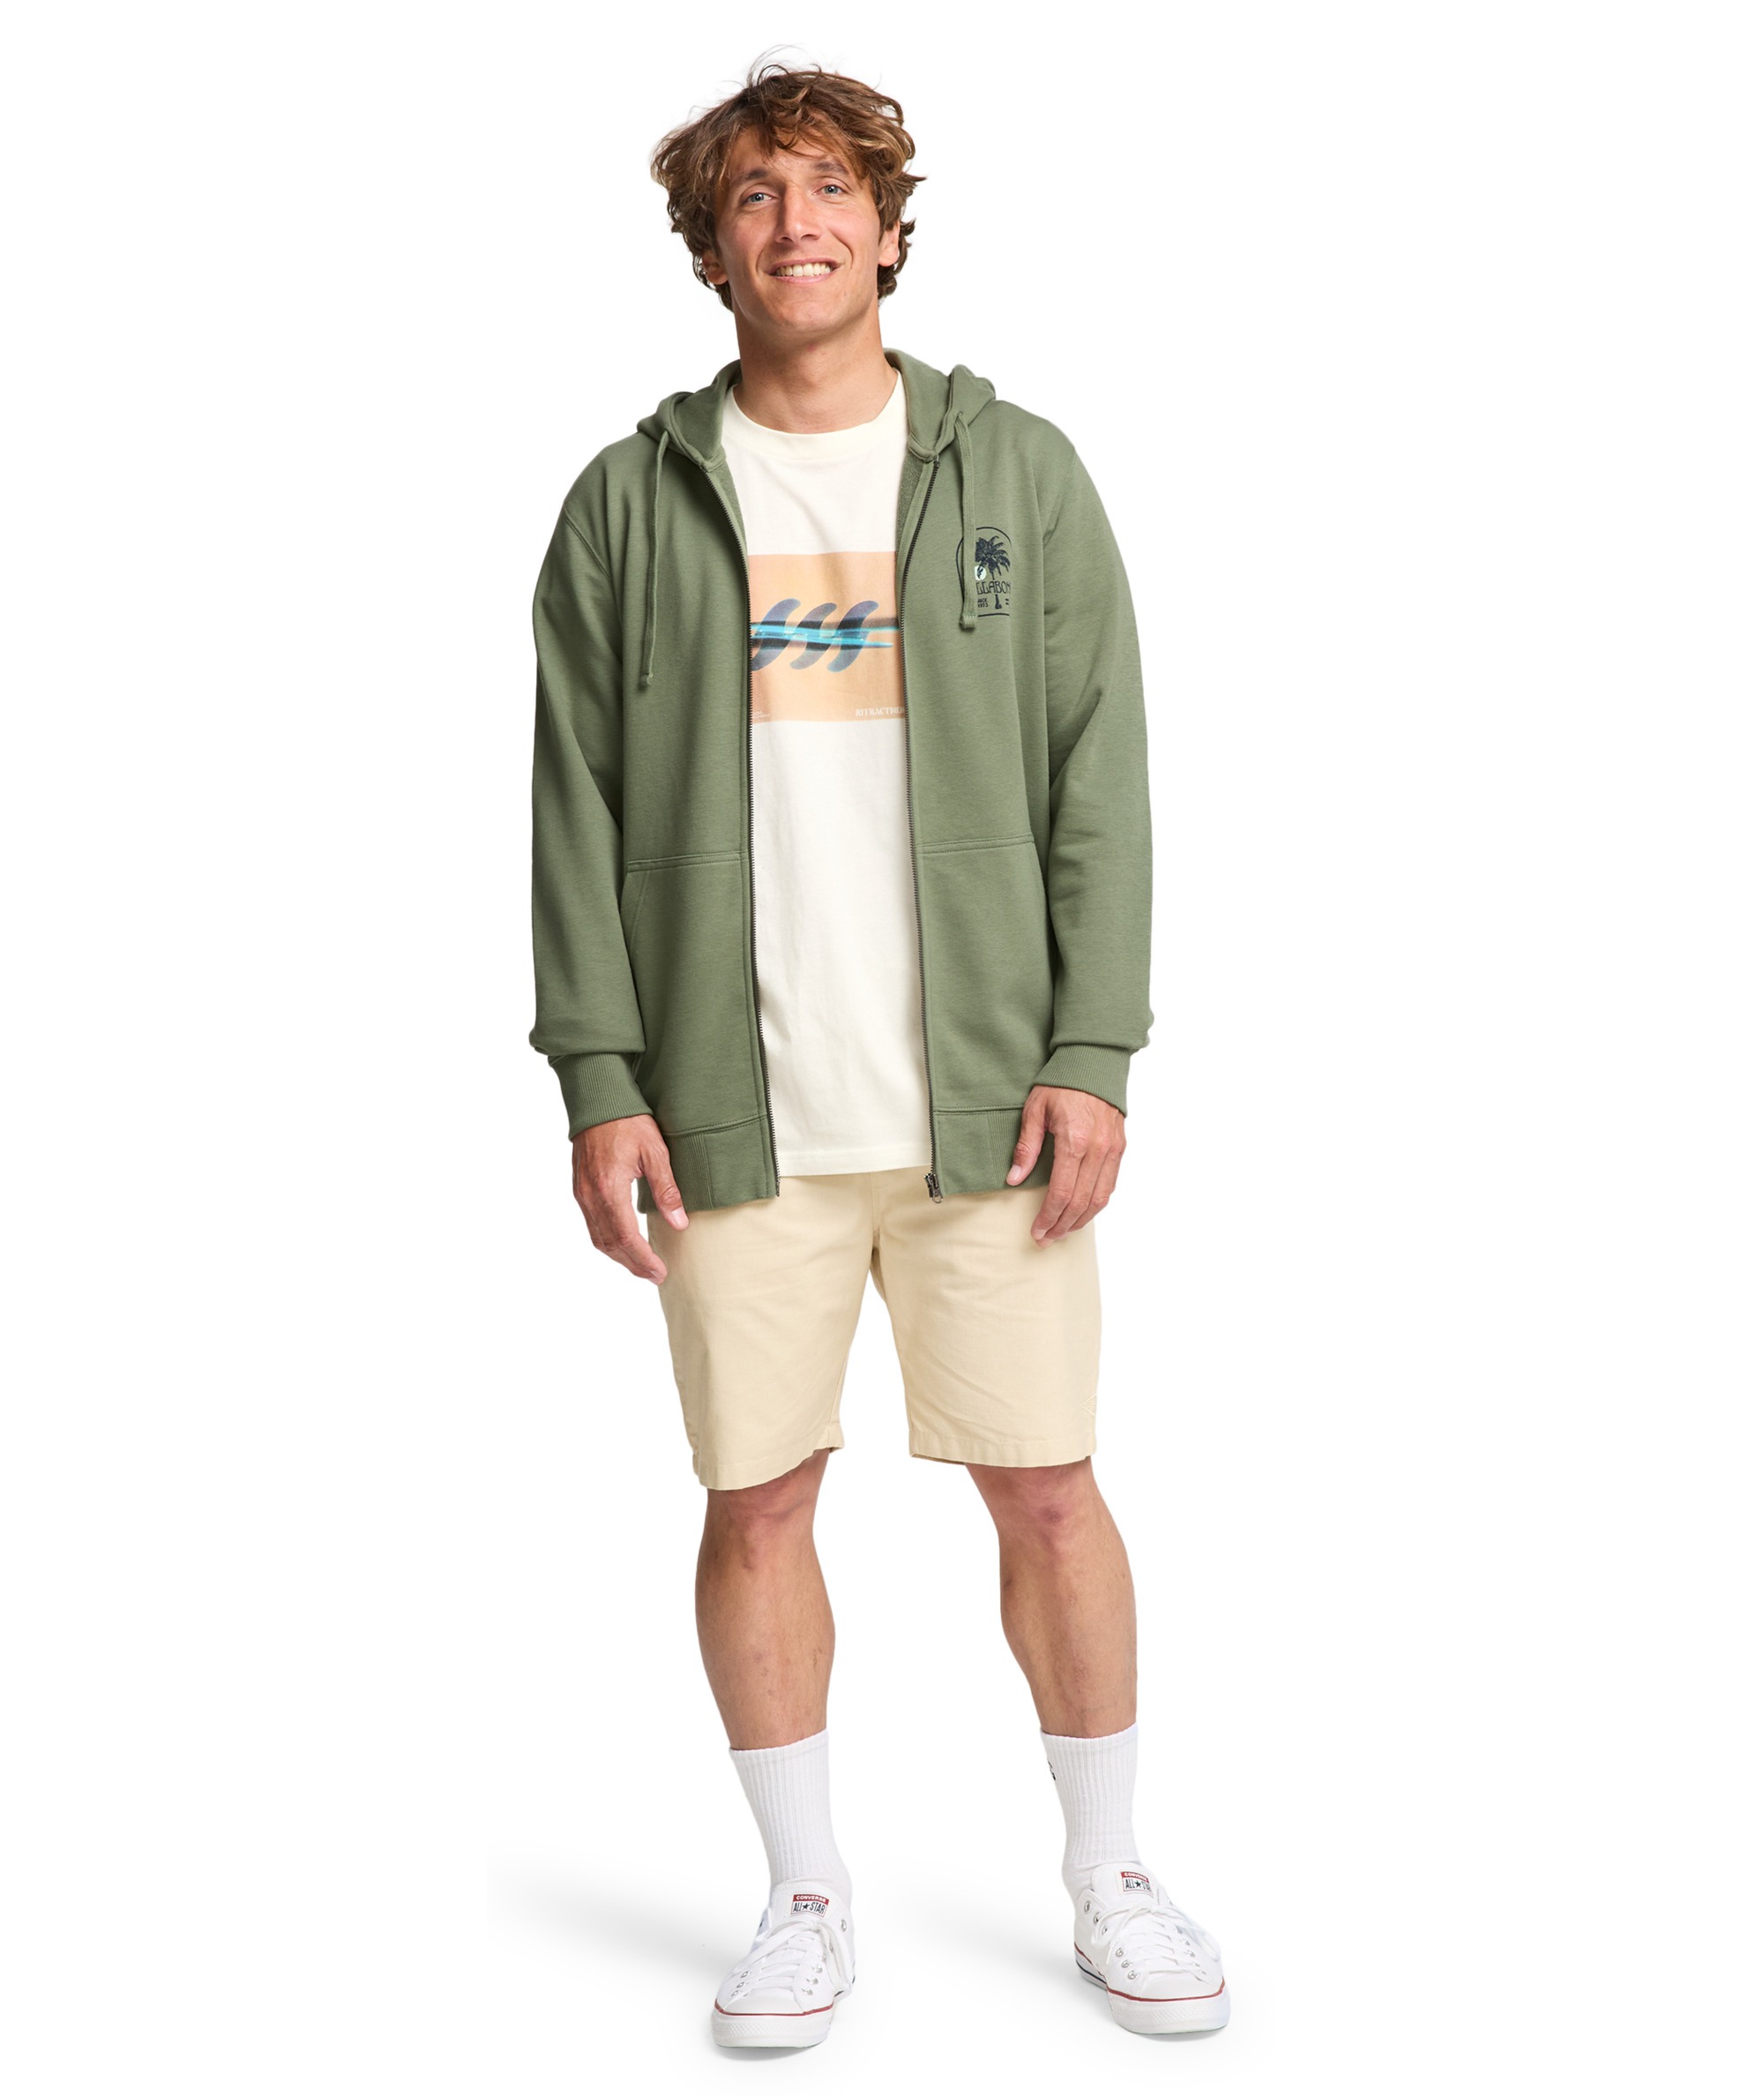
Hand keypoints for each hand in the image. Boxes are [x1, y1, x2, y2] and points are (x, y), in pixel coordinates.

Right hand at [571, 1115, 687, 1281]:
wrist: (598, 1101)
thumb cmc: (628, 1122)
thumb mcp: (655, 1152)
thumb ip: (667, 1189)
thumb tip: (680, 1222)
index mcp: (610, 1189)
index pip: (626, 1237)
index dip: (643, 1259)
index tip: (660, 1272)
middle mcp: (591, 1196)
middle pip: (610, 1244)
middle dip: (633, 1264)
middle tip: (655, 1275)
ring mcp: (582, 1194)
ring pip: (598, 1238)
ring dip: (619, 1257)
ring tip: (641, 1266)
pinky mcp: (580, 1189)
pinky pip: (591, 1225)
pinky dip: (607, 1241)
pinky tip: (623, 1244)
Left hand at [1006, 1085, 1125, 1241]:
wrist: (1094, 1062)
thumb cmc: (1061, 1084)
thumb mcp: (1035, 1110)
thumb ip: (1027, 1146)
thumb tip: (1014, 1178)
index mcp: (1074, 1141)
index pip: (1061, 1193)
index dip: (1048, 1217)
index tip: (1036, 1230)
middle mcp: (1097, 1149)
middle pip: (1080, 1202)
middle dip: (1062, 1225)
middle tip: (1045, 1239)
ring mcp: (1112, 1150)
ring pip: (1099, 1199)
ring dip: (1080, 1220)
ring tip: (1062, 1232)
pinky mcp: (1120, 1148)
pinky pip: (1110, 1185)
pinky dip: (1096, 1204)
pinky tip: (1082, 1212)